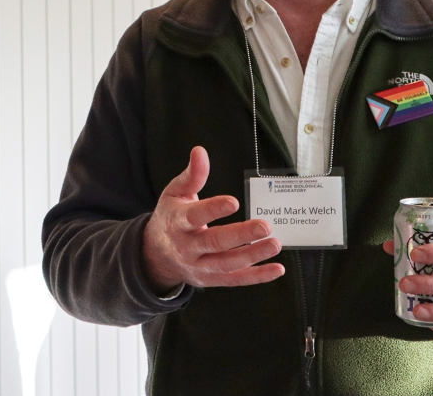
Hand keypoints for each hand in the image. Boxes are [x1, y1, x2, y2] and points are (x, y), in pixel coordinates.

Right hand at [142, 146, 284, 292]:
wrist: (155, 255)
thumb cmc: (170, 218)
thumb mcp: (174, 194)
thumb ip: (191, 175)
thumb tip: (200, 151)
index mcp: (177, 222)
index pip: (194, 217)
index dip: (213, 210)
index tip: (234, 202)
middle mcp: (187, 247)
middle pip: (214, 242)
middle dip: (240, 235)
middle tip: (265, 226)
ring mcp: (199, 266)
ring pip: (227, 264)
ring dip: (252, 255)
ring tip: (275, 243)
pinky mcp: (211, 279)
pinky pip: (236, 280)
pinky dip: (257, 276)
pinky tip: (277, 268)